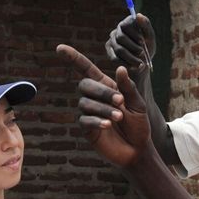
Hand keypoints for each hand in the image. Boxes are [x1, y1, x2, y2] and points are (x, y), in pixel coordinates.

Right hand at [55, 44, 151, 168]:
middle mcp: (94, 98)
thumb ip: (128, 88)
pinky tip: (108, 125)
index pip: (85, 69)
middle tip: (120, 101)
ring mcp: (89, 113)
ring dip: (103, 108)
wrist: (138, 149)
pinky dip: (97, 121)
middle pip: (85, 85)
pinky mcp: (87, 129)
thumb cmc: (139, 125)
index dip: (73, 58)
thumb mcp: (138, 104)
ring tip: (120, 117)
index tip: (60, 48)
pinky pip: (85, 120)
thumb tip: (119, 68)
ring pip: (85, 103)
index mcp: (106, 86)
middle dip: (102, 91)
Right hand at [105, 13, 155, 75]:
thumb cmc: (147, 48)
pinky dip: (126, 64)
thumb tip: (138, 15)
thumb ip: (146, 25)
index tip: (143, 42)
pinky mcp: (109, 52)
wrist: (141, 64)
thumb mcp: (150, 37)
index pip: (126, 25)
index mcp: (127, 23)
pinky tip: (133, 67)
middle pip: (121, 37)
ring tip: (141, 64)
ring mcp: (111, 41)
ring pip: (119, 49)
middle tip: (143, 54)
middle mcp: (117, 30)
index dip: (135, 34)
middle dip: (133, 47)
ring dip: (131, 57)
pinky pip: (115, 58)